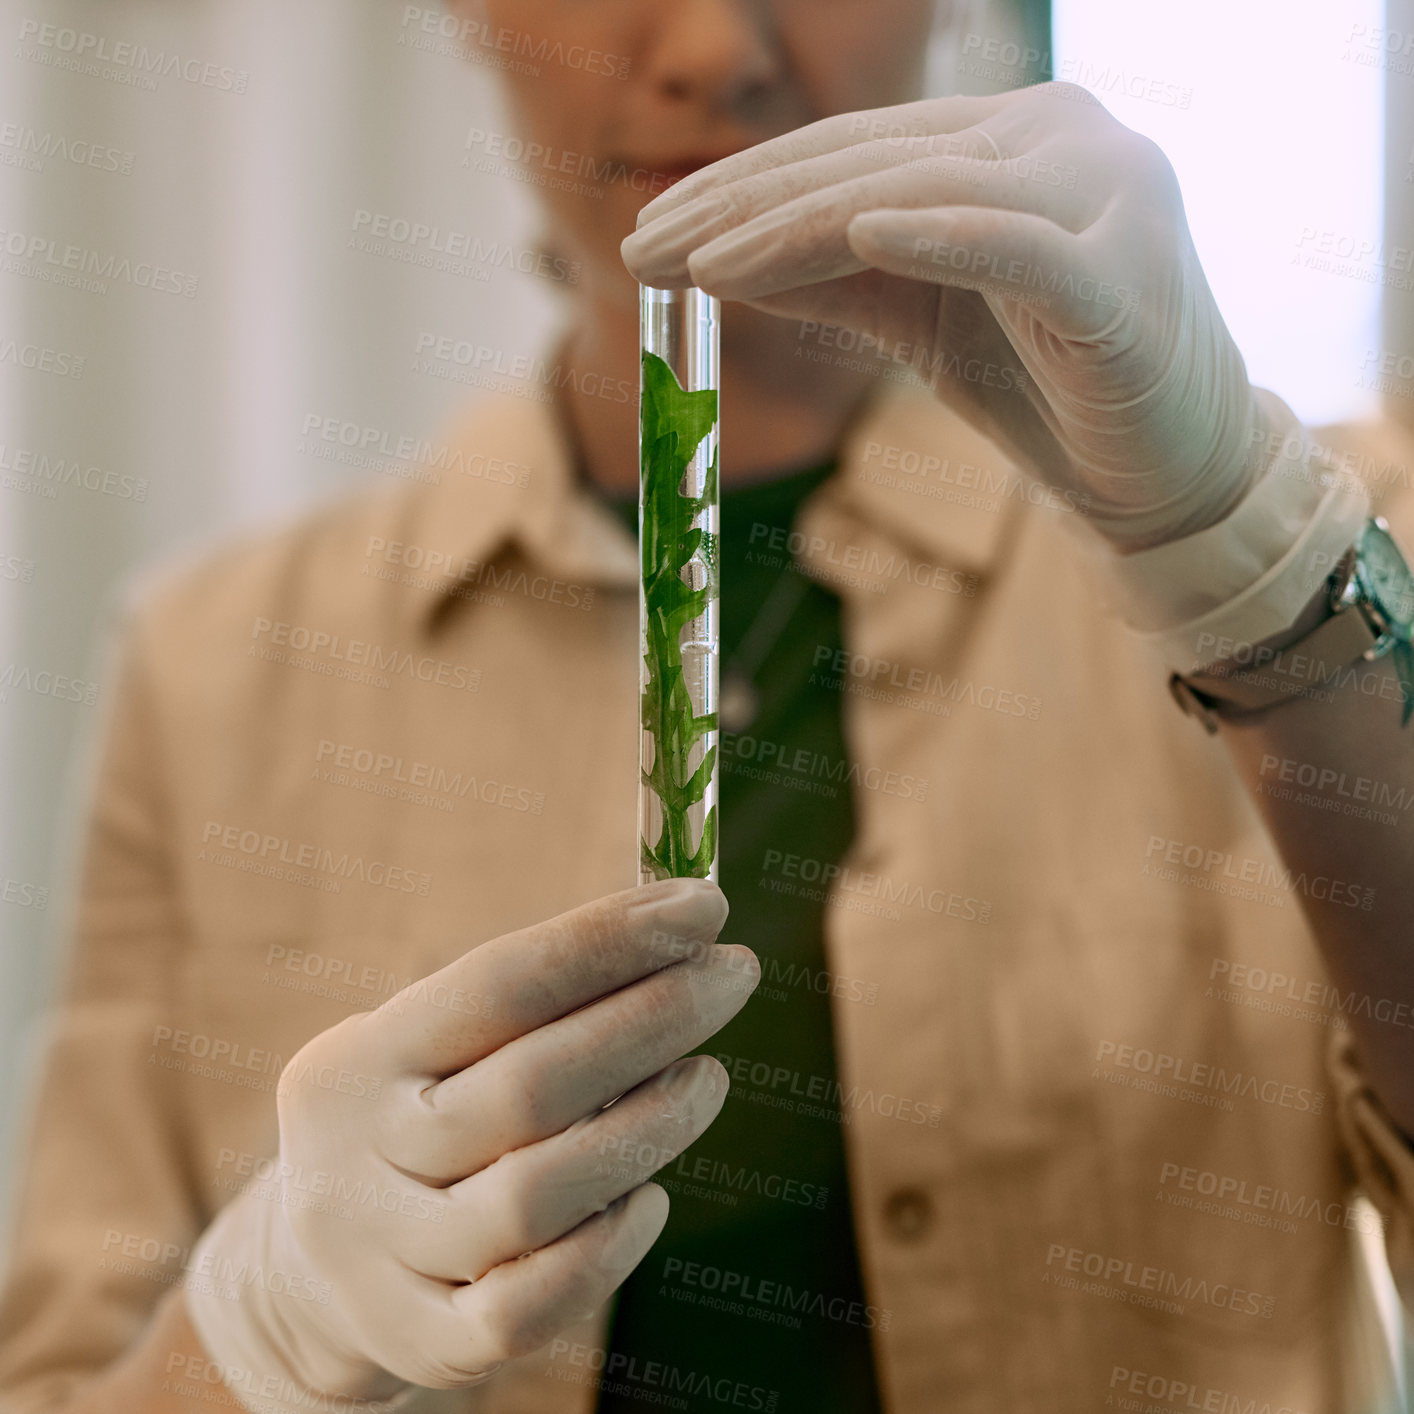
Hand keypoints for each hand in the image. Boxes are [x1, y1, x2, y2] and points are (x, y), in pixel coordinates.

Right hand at [183, 879, 755, 1408]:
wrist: (317, 1278)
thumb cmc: (418, 1118)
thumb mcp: (433, 1049)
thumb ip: (536, 997)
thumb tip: (675, 925)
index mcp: (359, 1062)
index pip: (496, 985)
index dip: (607, 941)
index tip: (701, 906)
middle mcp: (356, 1161)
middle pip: (528, 1088)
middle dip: (653, 1019)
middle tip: (734, 974)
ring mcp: (385, 1263)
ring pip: (537, 1197)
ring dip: (650, 1128)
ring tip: (708, 1078)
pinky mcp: (426, 1346)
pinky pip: (532, 1306)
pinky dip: (609, 1248)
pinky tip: (649, 1197)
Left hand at [622, 85, 1268, 551]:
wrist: (1168, 471)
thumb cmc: (1049, 387)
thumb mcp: (923, 320)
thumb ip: (844, 275)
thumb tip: (726, 257)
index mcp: (1008, 139)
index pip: (850, 151)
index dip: (740, 189)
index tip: (649, 236)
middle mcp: (1060, 137)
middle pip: (870, 161)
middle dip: (742, 208)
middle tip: (639, 250)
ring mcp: (1103, 193)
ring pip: (923, 192)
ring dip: (799, 228)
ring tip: (705, 266)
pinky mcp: (1127, 272)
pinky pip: (1019, 243)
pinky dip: (941, 236)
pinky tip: (857, 236)